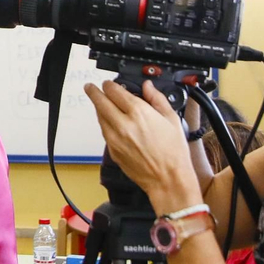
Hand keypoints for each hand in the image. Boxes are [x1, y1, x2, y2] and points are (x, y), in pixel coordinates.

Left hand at [85, 80, 200, 205]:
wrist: (168, 179)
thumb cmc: (173, 152)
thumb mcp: (171, 119)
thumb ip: (157, 98)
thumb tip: (147, 86)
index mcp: (139, 113)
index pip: (114, 91)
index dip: (109, 85)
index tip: (109, 83)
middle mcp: (123, 124)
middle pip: (100, 102)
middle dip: (94, 92)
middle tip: (91, 87)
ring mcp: (115, 139)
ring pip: (99, 117)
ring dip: (98, 108)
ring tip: (101, 103)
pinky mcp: (112, 151)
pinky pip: (104, 132)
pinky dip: (104, 124)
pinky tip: (110, 122)